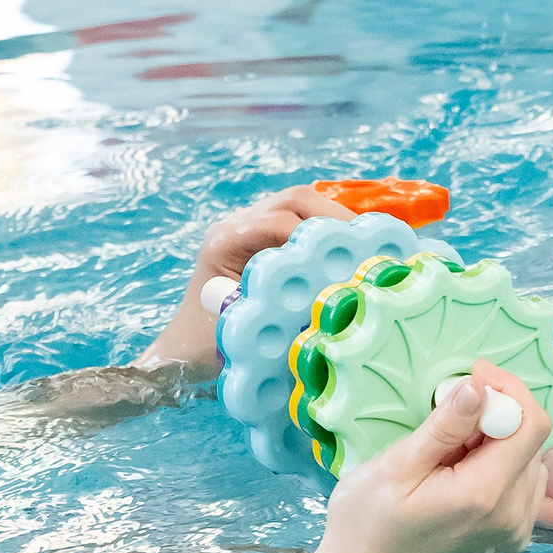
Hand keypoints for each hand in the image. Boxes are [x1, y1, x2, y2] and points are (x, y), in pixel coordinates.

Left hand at [136, 185, 355, 372]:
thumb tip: (334, 301)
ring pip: (300, 204)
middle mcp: (235, 226)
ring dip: (335, 222)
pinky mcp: (262, 238)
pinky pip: (300, 221)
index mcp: (224, 242)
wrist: (184, 351)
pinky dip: (327, 233)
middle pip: (294, 200)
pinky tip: (350, 252)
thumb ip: (284, 313)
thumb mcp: (246, 333)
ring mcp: (249, 228)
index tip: (352, 255)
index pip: (280, 221)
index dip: (320, 234)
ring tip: (366, 245)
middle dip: (336, 217)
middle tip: (369, 243)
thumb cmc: (205, 348)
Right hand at [266, 360, 552, 552]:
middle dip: (500, 415)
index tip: (472, 376)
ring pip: (531, 462)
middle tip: (451, 411)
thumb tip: (478, 387)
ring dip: (500, 442)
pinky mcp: (510, 540)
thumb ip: (444, 427)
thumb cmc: (366, 525)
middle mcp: (512, 516)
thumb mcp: (395, 466)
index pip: (531, 424)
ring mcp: (515, 533)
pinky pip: (523, 488)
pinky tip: (462, 471)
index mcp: (486, 495)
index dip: (508, 390)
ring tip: (452, 446)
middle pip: (533, 442)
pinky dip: (501, 467)